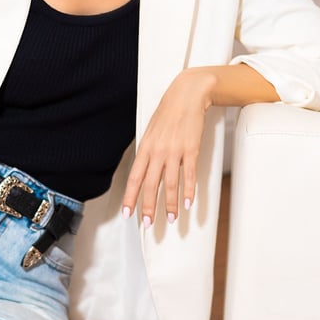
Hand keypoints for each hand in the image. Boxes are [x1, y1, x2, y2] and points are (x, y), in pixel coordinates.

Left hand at [122, 68, 214, 225]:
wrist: (187, 95)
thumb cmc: (169, 113)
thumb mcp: (151, 131)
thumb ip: (149, 151)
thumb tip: (147, 170)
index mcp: (145, 147)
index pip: (134, 177)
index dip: (130, 197)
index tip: (128, 213)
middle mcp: (158, 151)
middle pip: (151, 185)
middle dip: (149, 207)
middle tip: (149, 224)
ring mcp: (175, 151)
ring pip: (170, 184)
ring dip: (171, 204)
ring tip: (173, 219)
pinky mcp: (191, 150)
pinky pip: (189, 175)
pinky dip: (189, 191)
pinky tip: (189, 203)